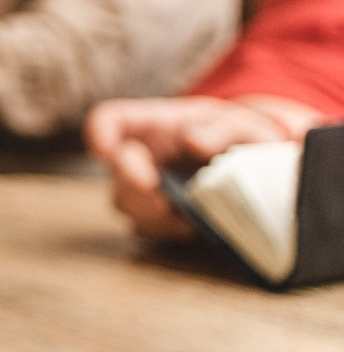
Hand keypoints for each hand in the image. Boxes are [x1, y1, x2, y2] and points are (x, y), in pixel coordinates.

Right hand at [84, 95, 319, 240]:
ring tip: (187, 219)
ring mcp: (144, 186)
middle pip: (115, 170)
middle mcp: (140, 155)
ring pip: (125, 203)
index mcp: (153, 124)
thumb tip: (191, 142)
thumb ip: (220, 129)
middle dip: (135, 189)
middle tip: (163, 204)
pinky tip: (192, 228)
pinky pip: (146, 227)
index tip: (105, 152)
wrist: (253, 165)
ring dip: (152, 215)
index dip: (99, 134)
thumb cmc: (237, 136)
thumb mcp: (239, 125)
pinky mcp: (155, 214)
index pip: (109, 120)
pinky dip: (167, 231)